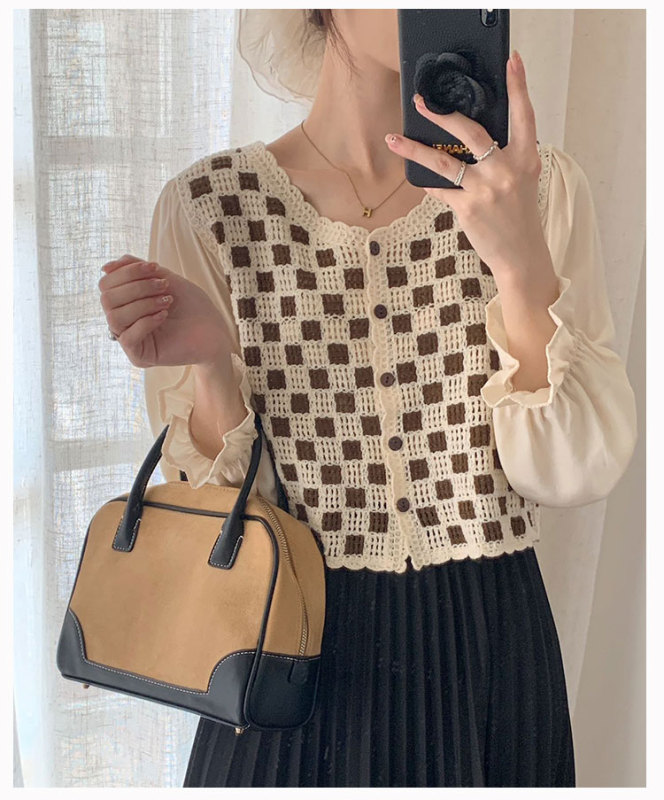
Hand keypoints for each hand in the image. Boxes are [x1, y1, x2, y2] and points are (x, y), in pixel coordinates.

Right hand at [99, 254, 234, 368]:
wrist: (214, 329)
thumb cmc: (192, 305)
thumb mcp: (164, 279)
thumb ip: (136, 271)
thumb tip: (106, 267)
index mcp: (125, 303)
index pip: (106, 284)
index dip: (126, 272)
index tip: (154, 267)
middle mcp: (123, 322)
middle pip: (107, 299)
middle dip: (137, 287)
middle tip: (164, 286)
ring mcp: (130, 340)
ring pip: (114, 317)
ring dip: (142, 304)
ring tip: (167, 301)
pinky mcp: (139, 356)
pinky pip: (128, 337)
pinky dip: (146, 321)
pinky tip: (165, 315)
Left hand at [386, 49, 551, 283]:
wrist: (521, 255)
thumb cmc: (518, 216)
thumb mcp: (522, 180)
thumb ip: (504, 158)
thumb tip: (469, 140)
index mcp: (525, 158)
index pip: (524, 115)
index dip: (518, 86)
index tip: (512, 60)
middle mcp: (506, 169)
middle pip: (471, 131)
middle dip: (442, 114)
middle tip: (421, 101)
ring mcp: (486, 189)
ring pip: (444, 161)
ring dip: (415, 149)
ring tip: (394, 139)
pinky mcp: (468, 208)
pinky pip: (440, 189)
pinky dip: (428, 182)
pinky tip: (416, 176)